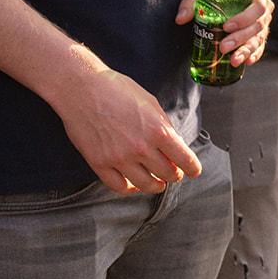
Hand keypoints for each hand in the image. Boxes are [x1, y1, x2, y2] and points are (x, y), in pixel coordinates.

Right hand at [55, 64, 200, 194]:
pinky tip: (133, 185)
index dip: (192, 168)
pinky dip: (129, 189)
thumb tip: (174, 144)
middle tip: (174, 174)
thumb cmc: (119, 90)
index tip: (194, 171)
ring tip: (158, 184)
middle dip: (174, 175)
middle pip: (167, 174)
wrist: (83, 89)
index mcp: (159, 131)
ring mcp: (119, 158)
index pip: (184, 159)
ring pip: (145, 184)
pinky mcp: (99, 163)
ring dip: (155, 186)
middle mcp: (141, 148)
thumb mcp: (151, 103)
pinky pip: (118, 186)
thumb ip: (164, 125)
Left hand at [175, 0, 273, 66]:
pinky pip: (260, 48)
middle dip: (241, 38)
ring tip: (232, 60)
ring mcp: (263, 24)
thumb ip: (191, 2)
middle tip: (224, 47)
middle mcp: (263, 10)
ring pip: (259, 39)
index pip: (258, 7)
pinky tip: (246, 62)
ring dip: (246, 50)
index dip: (245, 18)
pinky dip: (254, 55)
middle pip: (258, 25)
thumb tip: (181, 19)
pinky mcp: (259, 36)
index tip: (226, 26)